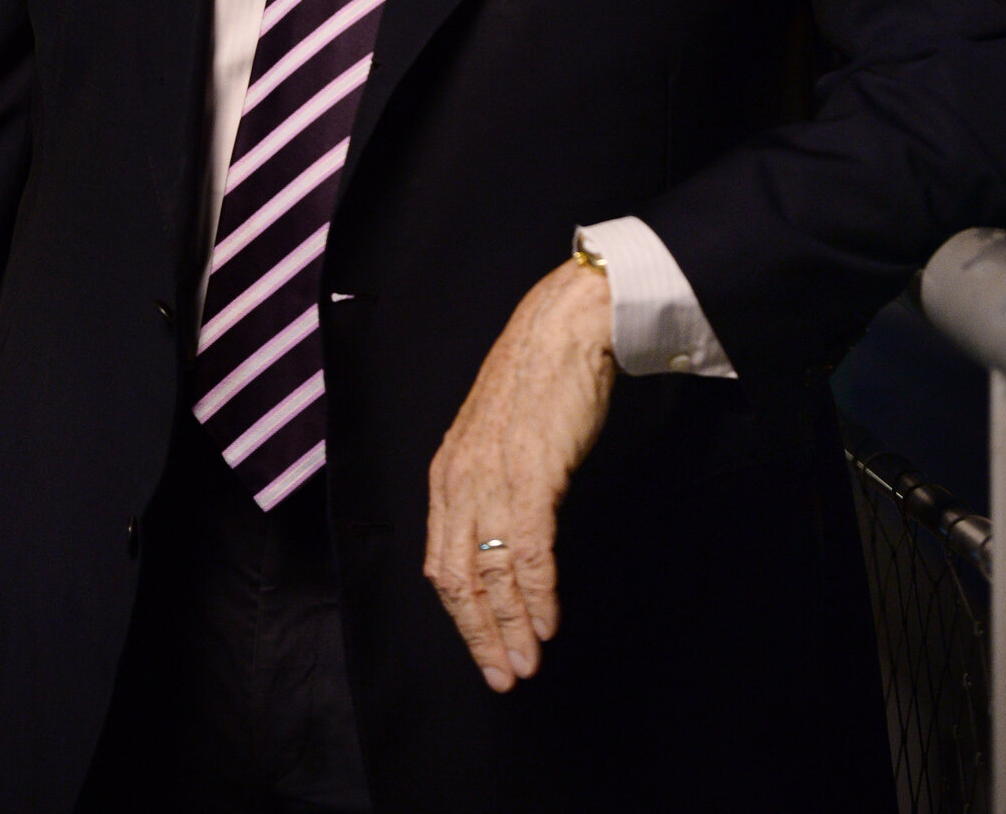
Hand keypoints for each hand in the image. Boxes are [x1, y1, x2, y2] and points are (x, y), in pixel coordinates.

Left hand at [424, 260, 614, 692]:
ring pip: (492, 572)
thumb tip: (503, 545)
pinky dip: (537, 593)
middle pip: (459, 579)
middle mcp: (460, 479)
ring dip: (511, 626)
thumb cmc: (537, 382)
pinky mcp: (531, 472)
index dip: (462, 617)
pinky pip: (527, 549)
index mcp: (447, 474)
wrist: (563, 329)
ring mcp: (493, 476)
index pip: (442, 565)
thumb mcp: (496, 441)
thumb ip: (492, 489)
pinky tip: (548, 620)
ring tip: (528, 663)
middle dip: (481, 635)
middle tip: (504, 677)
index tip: (485, 653)